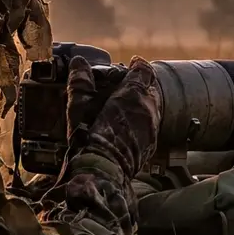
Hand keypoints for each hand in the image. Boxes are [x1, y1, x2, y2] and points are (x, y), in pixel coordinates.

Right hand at [64, 55, 160, 177]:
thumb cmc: (89, 139)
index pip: (143, 71)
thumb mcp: (79, 108)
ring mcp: (153, 127)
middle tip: (128, 84)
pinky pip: (152, 124)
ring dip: (144, 101)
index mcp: (133, 95)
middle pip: (152, 87)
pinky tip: (130, 124)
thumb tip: (79, 64)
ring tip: (128, 103)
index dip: (138, 66)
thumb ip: (80, 84)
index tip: (133, 63)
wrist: (103, 172)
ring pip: (155, 106)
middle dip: (141, 83)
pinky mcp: (152, 143)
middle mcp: (148, 109)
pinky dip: (144, 119)